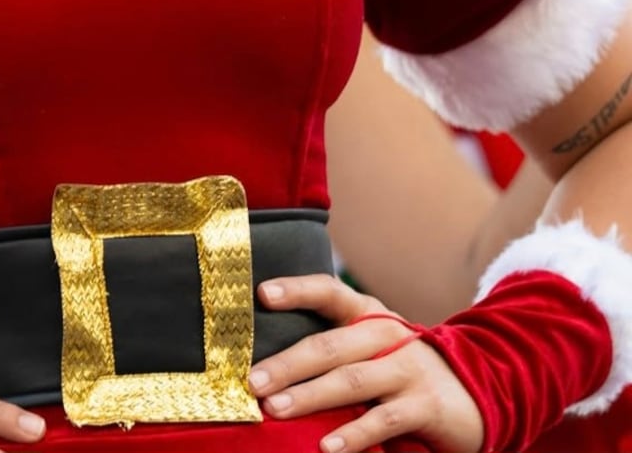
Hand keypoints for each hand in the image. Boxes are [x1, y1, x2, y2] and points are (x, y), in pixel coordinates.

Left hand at [247, 275, 483, 452]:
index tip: (261, 294)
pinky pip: (383, 420)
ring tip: (276, 409)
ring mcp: (407, 368)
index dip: (296, 290)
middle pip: (329, 345)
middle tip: (253, 381)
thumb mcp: (370, 347)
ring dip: (310, 396)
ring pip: (351, 380)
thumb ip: (333, 348)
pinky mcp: (425, 405)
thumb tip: (269, 366)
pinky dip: (354, 434)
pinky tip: (327, 446)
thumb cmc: (401, 369)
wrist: (474, 392)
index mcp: (367, 313)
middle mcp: (385, 334)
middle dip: (288, 363)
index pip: (328, 292)